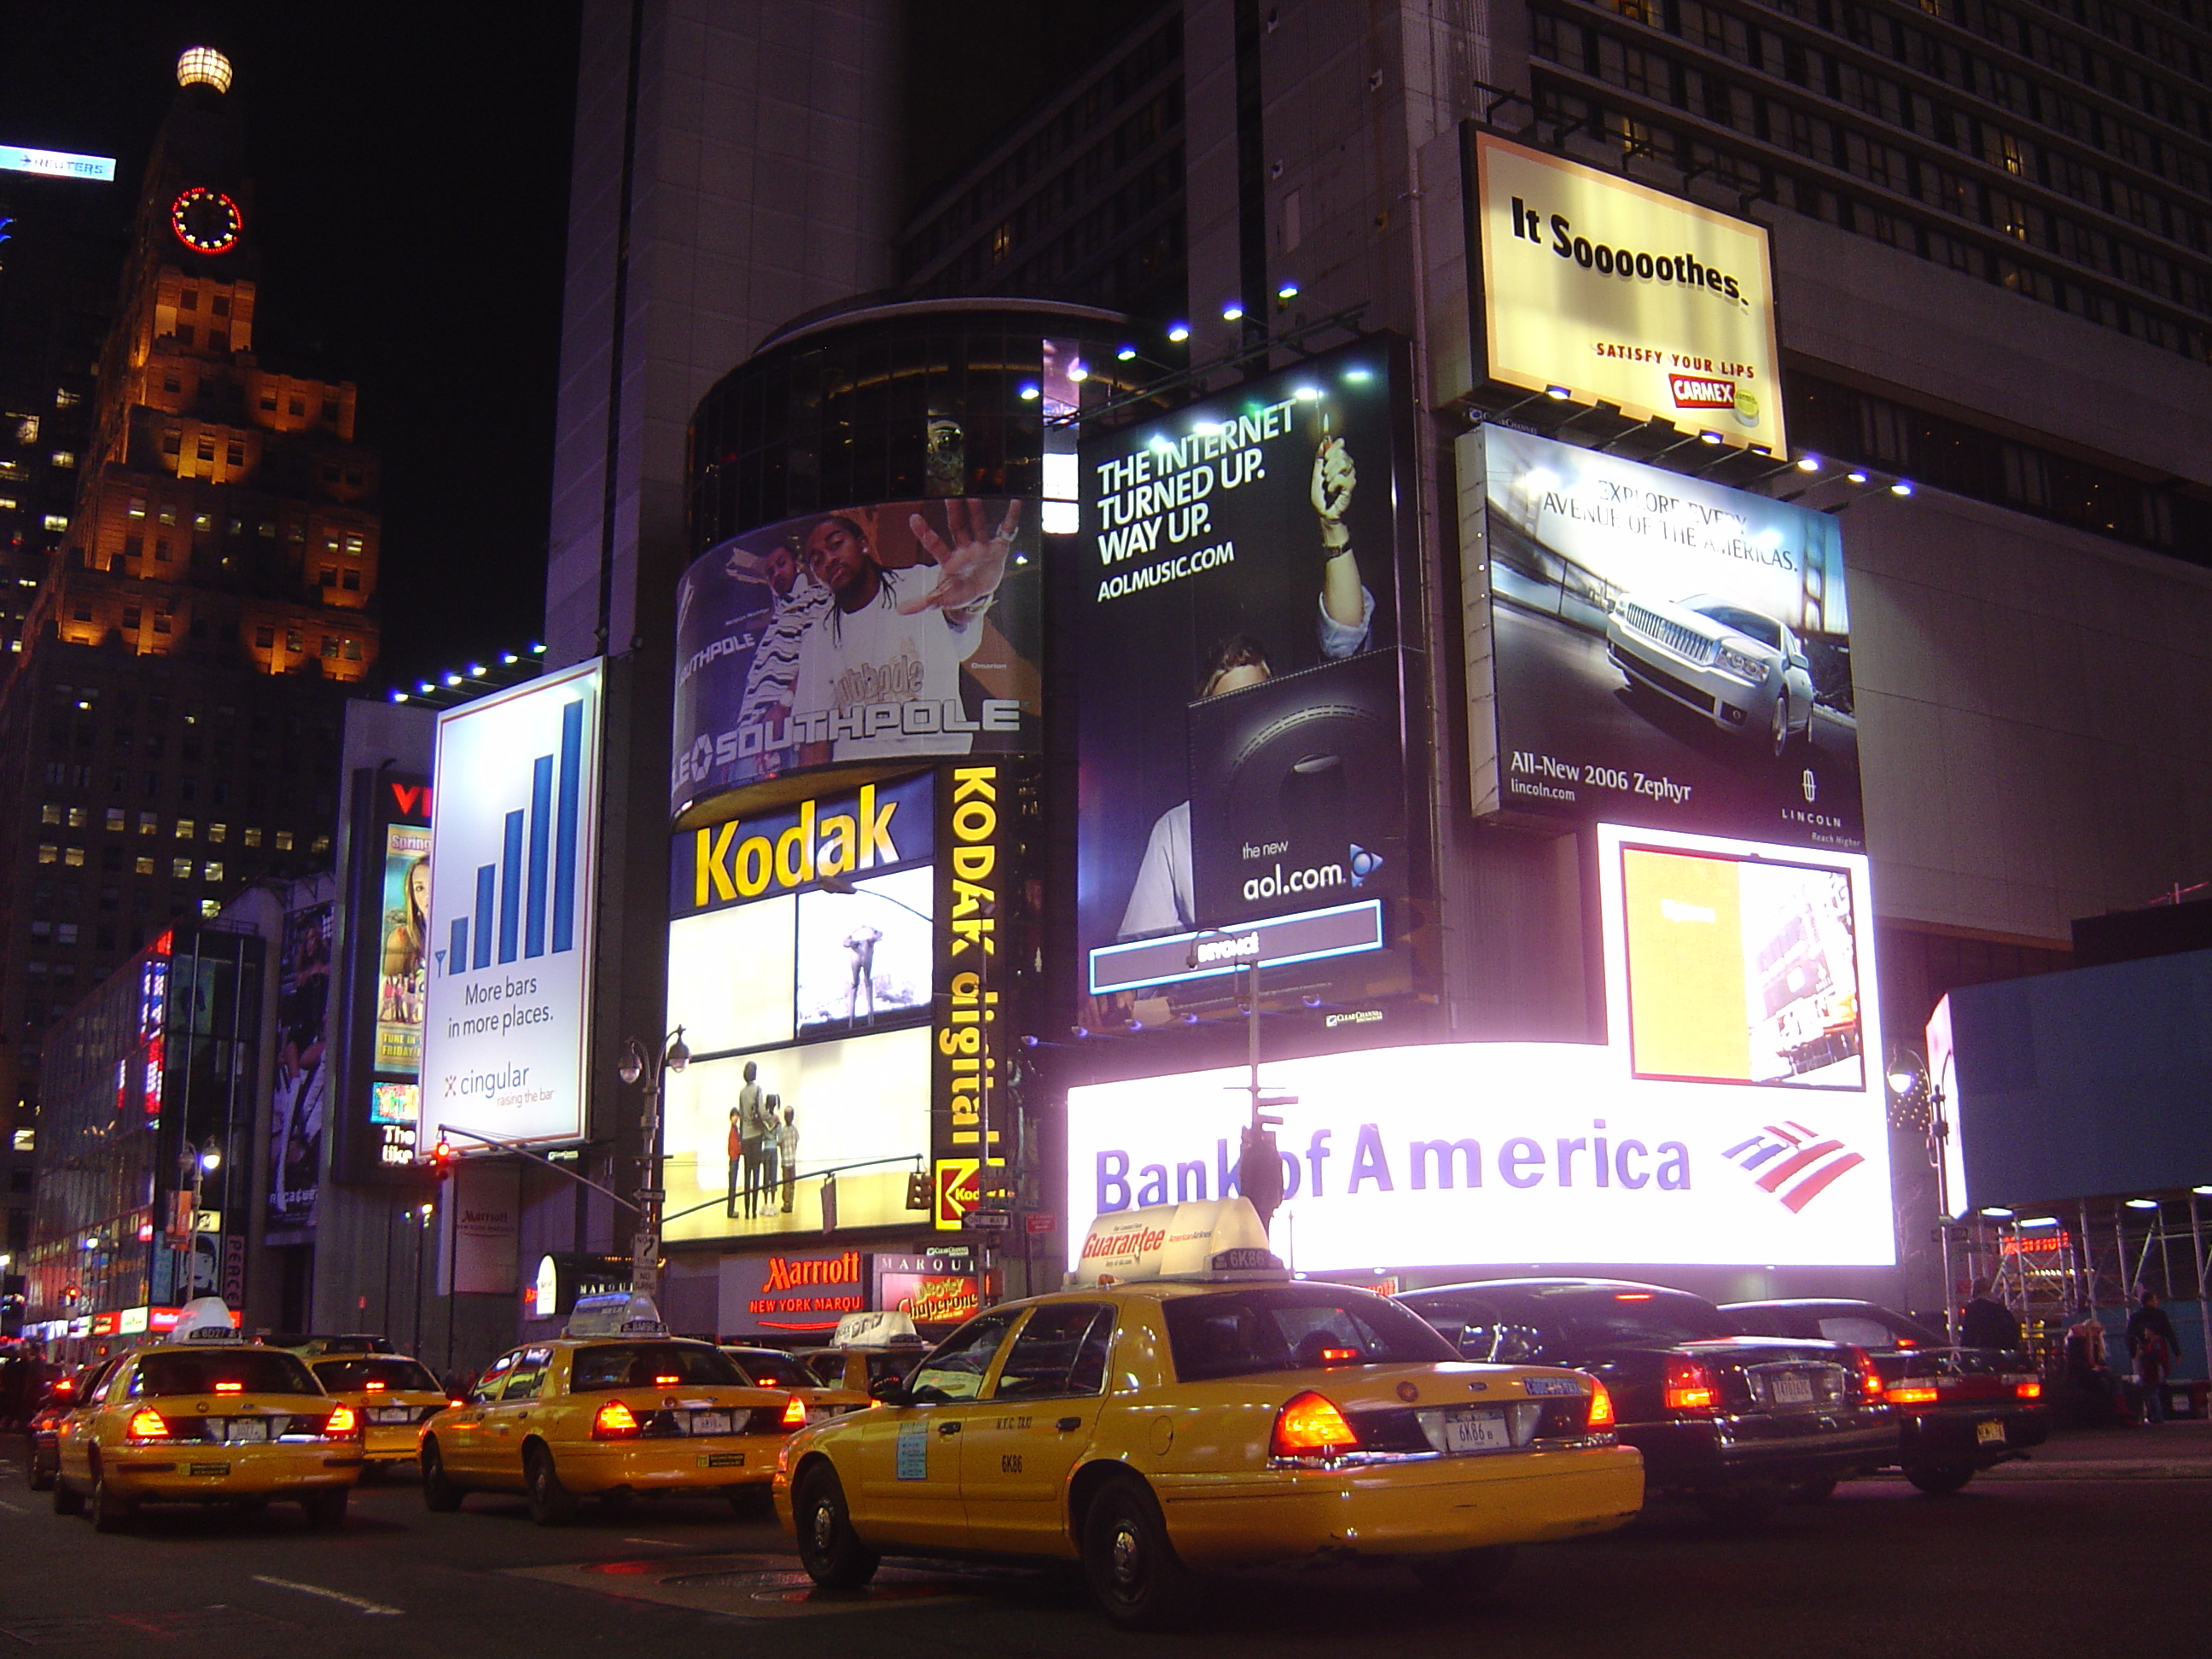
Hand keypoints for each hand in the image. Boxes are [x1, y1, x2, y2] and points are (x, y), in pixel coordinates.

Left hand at [898, 499, 1021, 615]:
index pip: (935, 545)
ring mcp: (981, 547)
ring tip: (974, 495)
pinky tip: (1014, 503)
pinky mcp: (998, 548)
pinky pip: (1005, 531)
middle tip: (949, 495)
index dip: (925, 533)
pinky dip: (1011, 517)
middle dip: (954, 512)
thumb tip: (900, 610)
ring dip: (976, 511)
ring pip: (978, 526)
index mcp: (949, 560)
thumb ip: (924, 602)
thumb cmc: (958, 592)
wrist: (979, 594)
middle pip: (957, 527)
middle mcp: (964, 549)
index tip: (913, 518)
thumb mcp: (943, 599)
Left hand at [1311, 437, 1355, 550]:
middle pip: (1342, 454)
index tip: (1326, 456)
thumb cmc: (1321, 495)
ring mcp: (1350, 477)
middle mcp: (1347, 468)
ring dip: (1331, 474)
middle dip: (1330, 463)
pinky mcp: (1350, 487)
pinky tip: (1332, 491)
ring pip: (1344, 464)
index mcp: (1338, 462)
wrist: (1323, 512)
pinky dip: (1333, 485)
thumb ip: (1320, 459)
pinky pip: (1342, 478)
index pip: (1340, 445)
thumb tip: (1323, 443)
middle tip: (1325, 475)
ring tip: (1328, 483)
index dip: (1333, 447)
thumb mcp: (1317, 474)